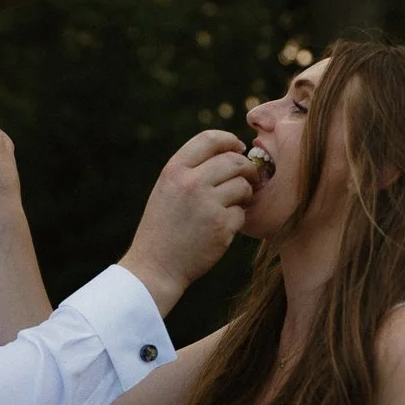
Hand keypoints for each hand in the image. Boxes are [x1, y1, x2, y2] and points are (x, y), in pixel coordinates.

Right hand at [119, 130, 257, 315]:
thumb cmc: (163, 227)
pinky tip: (222, 227)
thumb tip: (230, 152)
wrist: (156, 266)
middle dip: (247, 168)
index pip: (209, 139)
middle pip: (234, 161)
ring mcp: (207, 204)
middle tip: (249, 177)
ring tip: (234, 204)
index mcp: (174, 170)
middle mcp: (190, 183)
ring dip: (244, 194)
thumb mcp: (167, 189)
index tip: (239, 148)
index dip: (230, 140)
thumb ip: (191, 170)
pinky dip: (236, 219)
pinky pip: (242, 213)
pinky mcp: (221, 226)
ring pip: (242, 185)